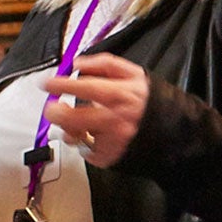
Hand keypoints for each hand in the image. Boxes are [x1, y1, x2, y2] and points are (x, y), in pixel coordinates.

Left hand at [41, 53, 148, 168]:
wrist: (175, 135)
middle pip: (73, 118)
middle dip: (56, 112)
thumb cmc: (150, 103)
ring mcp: (111, 141)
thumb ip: (105, 64)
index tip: (47, 83)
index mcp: (122, 96)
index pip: (87, 88)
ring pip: (74, 136)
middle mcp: (116, 120)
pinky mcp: (108, 157)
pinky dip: (84, 142)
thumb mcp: (135, 76)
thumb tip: (78, 63)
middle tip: (52, 108)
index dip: (63, 85)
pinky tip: (95, 135)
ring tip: (79, 123)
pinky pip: (84, 149)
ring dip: (69, 129)